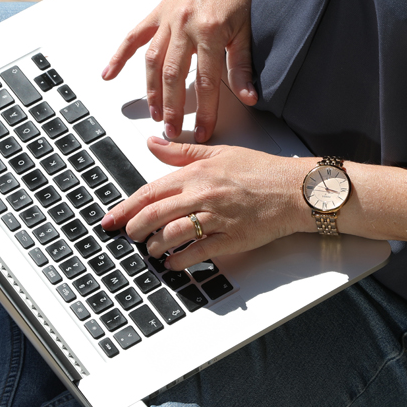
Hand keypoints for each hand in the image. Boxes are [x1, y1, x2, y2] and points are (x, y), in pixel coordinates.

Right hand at [101, 0, 260, 143]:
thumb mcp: (247, 30)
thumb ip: (242, 66)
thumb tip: (248, 97)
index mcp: (209, 32)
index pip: (206, 83)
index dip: (204, 112)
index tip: (202, 131)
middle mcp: (184, 26)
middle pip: (174, 78)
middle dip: (172, 109)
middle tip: (172, 131)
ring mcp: (168, 19)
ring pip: (154, 62)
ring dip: (151, 91)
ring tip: (154, 113)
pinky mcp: (158, 11)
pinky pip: (134, 36)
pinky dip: (119, 56)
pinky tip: (109, 74)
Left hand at [101, 137, 310, 270]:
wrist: (295, 189)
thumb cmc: (261, 171)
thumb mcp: (220, 153)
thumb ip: (182, 152)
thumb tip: (152, 144)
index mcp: (197, 173)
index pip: (151, 191)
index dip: (126, 207)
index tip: (111, 218)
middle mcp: (204, 194)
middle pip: (156, 215)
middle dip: (135, 229)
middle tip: (127, 236)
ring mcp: (218, 217)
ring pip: (174, 234)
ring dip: (156, 245)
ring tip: (151, 250)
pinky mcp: (232, 238)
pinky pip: (199, 252)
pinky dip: (181, 260)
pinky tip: (172, 263)